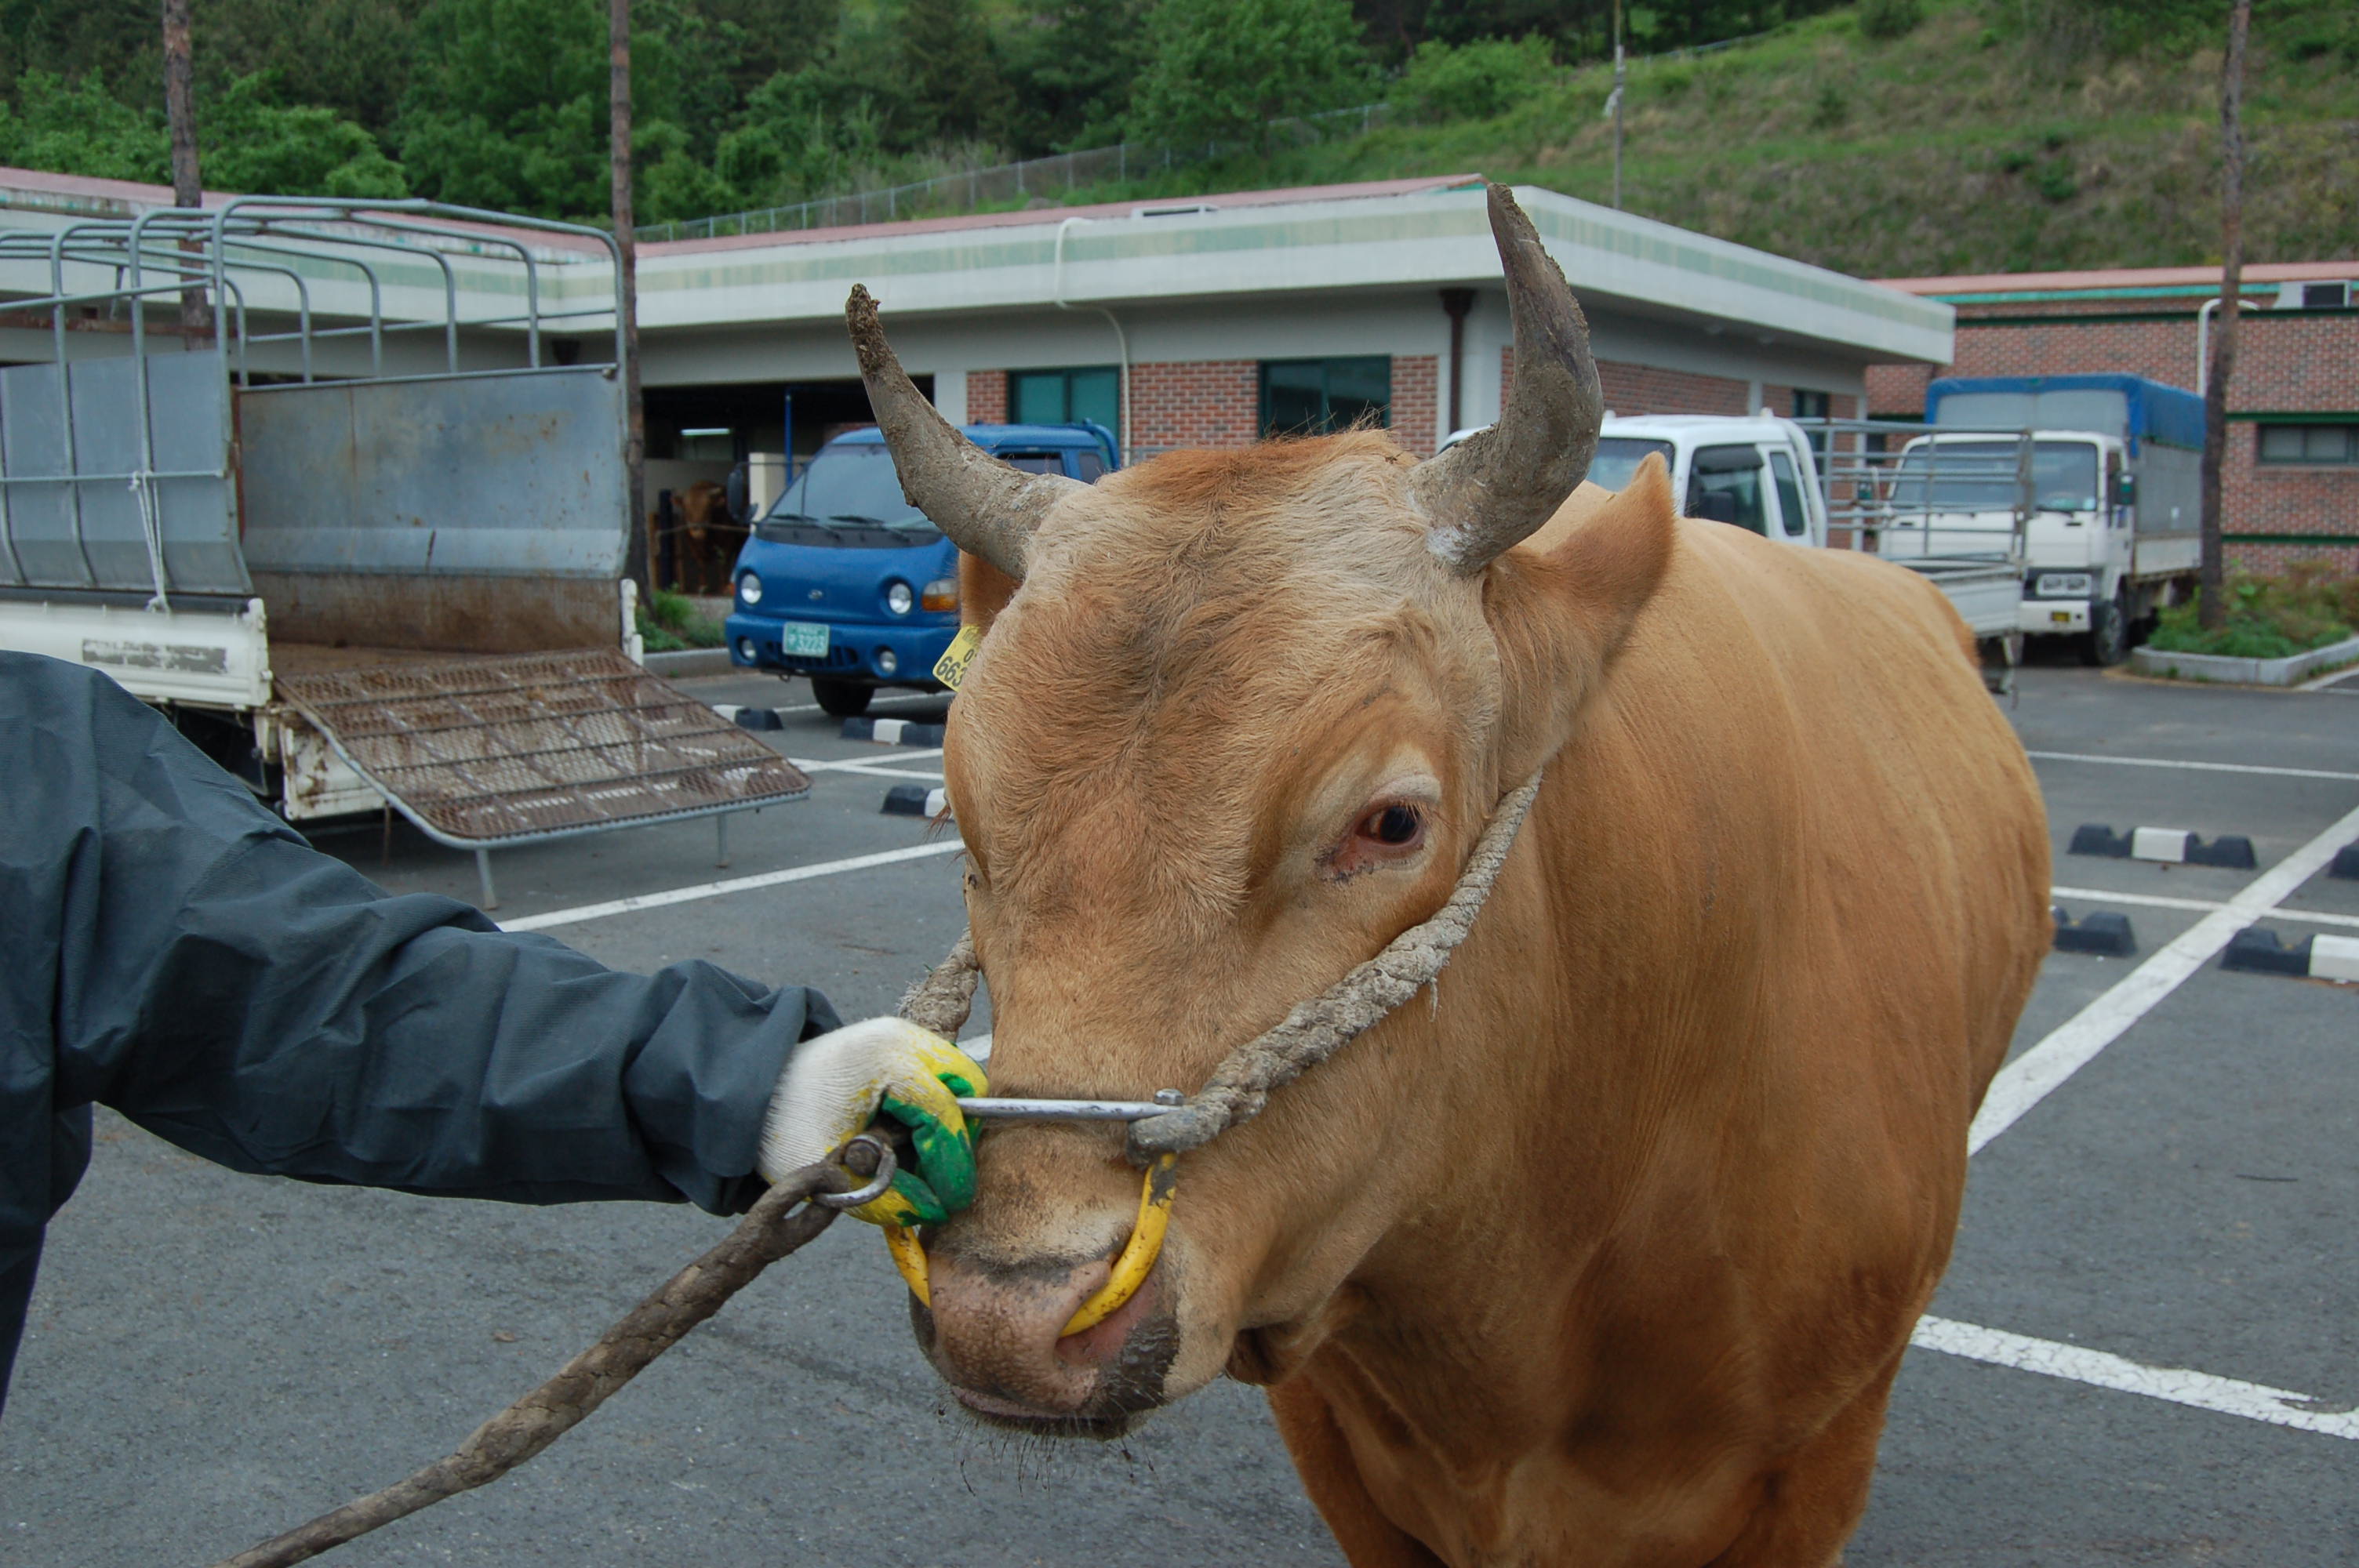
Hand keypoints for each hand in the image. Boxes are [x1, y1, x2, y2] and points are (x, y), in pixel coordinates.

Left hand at [757, 1017, 986, 1227]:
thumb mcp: (831, 1173)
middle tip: (940, 1179)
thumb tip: (938, 1208)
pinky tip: (906, 1140)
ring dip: (948, 1122)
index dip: (952, 1164)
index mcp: (886, 1060)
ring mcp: (902, 1035)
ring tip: (916, 1161)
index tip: (951, 1202)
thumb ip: (888, 1196)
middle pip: (966, 1085)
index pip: (943, 1114)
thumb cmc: (782, 1126)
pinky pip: (938, 1079)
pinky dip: (934, 1111)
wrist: (749, 1089)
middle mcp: (902, 1037)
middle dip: (960, 1135)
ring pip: (957, 1081)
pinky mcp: (898, 1045)